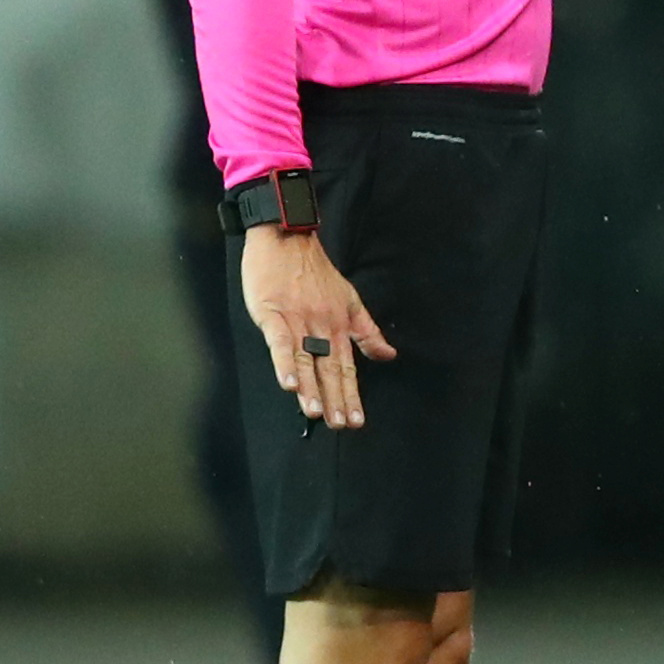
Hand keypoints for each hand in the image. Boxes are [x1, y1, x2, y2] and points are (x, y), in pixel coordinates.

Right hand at [243, 226, 394, 430]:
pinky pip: (281, 342)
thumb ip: (367, 332)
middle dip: (336, 400)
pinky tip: (288, 384)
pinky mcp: (274, 313)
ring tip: (318, 413)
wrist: (288, 237)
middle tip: (341, 425)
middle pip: (329, 369)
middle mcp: (322, 327)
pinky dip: (285, 363)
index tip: (356, 420)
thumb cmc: (315, 272)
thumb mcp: (350, 300)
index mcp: (339, 326)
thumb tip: (389, 355)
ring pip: (307, 359)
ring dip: (312, 388)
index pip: (347, 368)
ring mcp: (298, 320)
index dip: (351, 395)